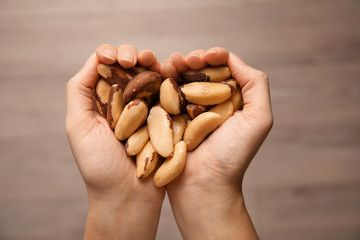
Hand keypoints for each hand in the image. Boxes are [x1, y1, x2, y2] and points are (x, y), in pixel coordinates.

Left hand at [66, 44, 163, 239]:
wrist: (128, 196)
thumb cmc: (99, 165)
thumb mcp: (78, 126)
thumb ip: (80, 90)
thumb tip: (96, 58)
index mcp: (102, 101)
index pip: (105, 66)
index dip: (111, 54)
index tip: (116, 59)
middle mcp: (124, 102)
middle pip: (130, 67)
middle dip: (133, 55)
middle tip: (136, 59)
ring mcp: (147, 109)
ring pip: (151, 76)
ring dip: (152, 62)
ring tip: (153, 61)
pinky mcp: (165, 119)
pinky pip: (168, 93)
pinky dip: (170, 78)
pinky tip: (170, 72)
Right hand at [164, 48, 272, 238]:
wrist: (203, 186)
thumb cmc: (233, 155)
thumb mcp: (259, 119)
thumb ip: (256, 84)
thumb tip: (233, 59)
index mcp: (231, 101)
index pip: (223, 69)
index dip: (214, 57)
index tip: (205, 57)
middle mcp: (210, 104)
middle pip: (200, 73)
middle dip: (192, 60)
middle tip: (185, 59)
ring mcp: (188, 112)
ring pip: (181, 81)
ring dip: (175, 67)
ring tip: (170, 63)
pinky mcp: (169, 120)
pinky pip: (165, 96)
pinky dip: (161, 82)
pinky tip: (159, 74)